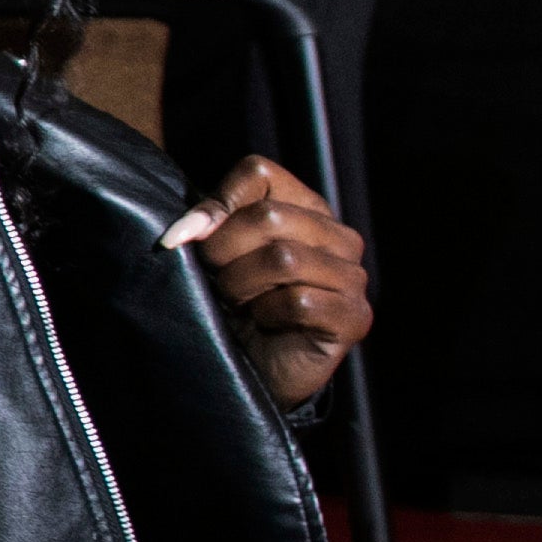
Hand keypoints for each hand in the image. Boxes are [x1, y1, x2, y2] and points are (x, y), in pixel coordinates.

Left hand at [161, 155, 371, 411]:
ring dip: (242, 285)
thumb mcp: (216, 256)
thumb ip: (209, 225)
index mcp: (306, 209)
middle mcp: (337, 237)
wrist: (252, 368)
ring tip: (239, 303)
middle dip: (223, 251)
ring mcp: (352, 276)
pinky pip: (299, 301)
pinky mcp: (355, 316)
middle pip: (269, 215)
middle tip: (216, 281)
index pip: (258, 173)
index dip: (215, 203)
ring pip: (283, 258)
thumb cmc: (232, 306)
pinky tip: (265, 323)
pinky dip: (267, 314)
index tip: (187, 237)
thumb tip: (188, 228)